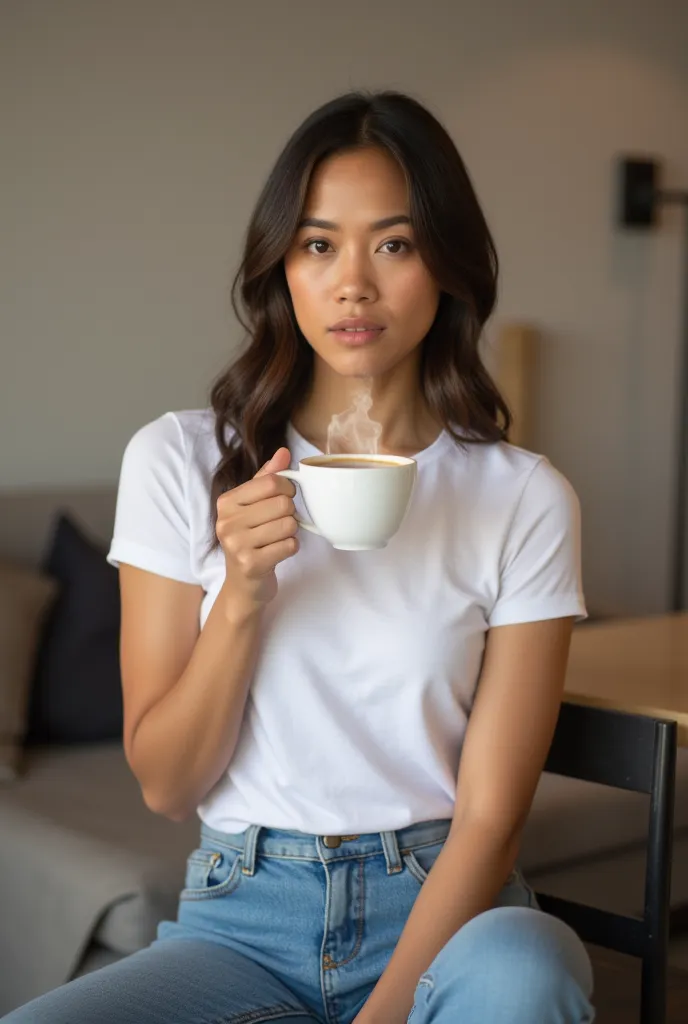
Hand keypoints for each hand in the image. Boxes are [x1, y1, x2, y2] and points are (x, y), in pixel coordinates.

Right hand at [215, 448, 297, 606]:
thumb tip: (284, 451)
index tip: (284, 498)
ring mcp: (236, 544)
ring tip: (277, 538)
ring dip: (291, 532)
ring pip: (288, 524)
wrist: (244, 584)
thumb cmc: (251, 539)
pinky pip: (289, 545)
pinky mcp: (250, 564)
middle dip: (290, 513)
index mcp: (226, 502)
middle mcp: (226, 521)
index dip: (287, 489)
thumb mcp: (253, 505)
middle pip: (282, 503)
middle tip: (279, 523)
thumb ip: (267, 477)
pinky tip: (278, 552)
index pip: (271, 481)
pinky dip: (291, 548)